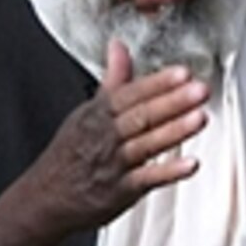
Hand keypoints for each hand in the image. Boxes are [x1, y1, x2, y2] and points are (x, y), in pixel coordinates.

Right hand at [0, 39, 209, 245]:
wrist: (44, 199)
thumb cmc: (71, 153)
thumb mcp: (87, 112)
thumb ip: (113, 80)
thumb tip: (119, 45)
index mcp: (98, 114)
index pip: (130, 94)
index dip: (157, 83)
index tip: (182, 72)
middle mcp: (105, 137)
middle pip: (141, 116)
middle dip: (172, 102)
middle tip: (200, 89)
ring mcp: (113, 165)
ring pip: (146, 144)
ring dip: (175, 131)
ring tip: (201, 117)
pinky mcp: (120, 191)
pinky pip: (147, 179)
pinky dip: (169, 172)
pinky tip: (191, 164)